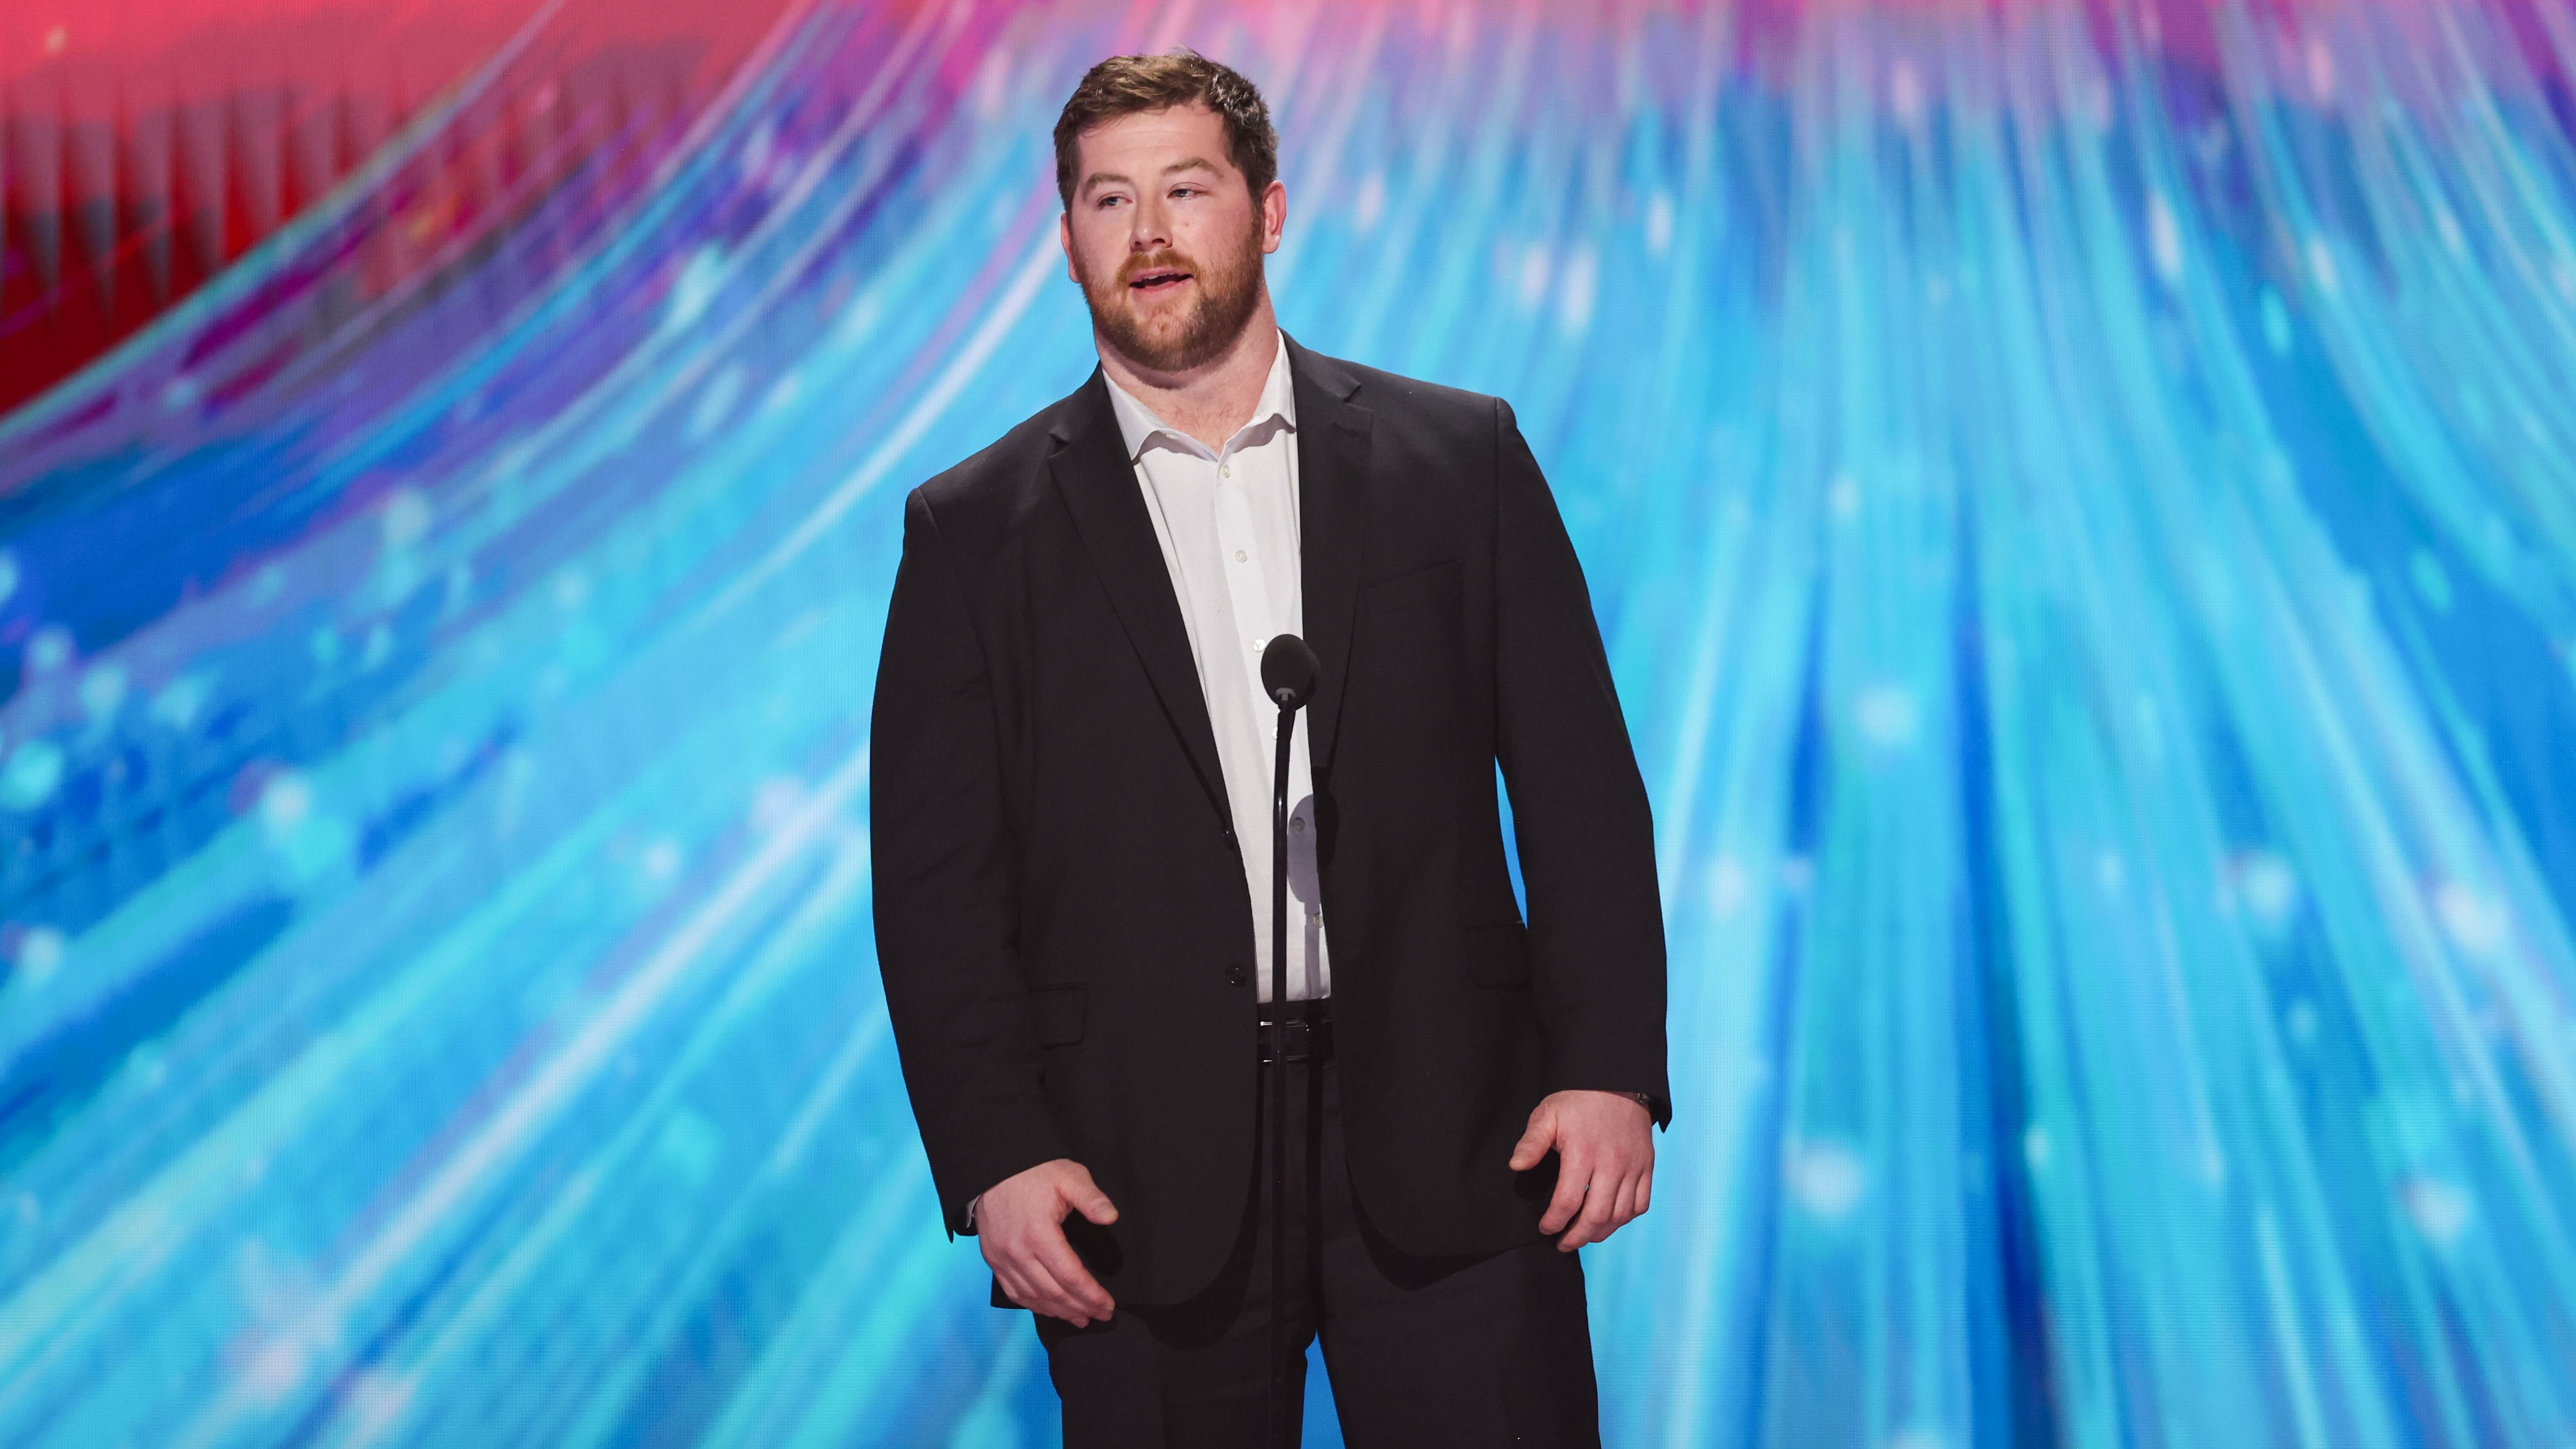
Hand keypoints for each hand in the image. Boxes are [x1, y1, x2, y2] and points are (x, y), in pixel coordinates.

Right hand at [976, 1159, 1119, 1325]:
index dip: (1091, 1295)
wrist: (993, 1168)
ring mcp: (1002, 1258)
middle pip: (1054, 1292)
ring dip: (1058, 1312)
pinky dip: (1033, 1305)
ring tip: (1080, 1318)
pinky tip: (1049, 1309)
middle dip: (1080, 1307)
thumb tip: (1111, 1217)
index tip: (1109, 1305)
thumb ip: (1091, 1198)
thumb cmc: (1034, 1172)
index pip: (1071, 1276)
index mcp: (1039, 1233)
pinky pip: (1013, 1291)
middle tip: (1101, 1316)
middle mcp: (1018, 1251)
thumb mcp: (1068, 1176)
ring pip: (1033, 1297)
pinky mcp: (992, 1259)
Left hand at [1509, 1089, 1653, 1250]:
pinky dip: (1626, 1218)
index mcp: (1583, 1154)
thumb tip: (1516, 1166)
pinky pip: (1641, 1204)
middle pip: (1597, 1216)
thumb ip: (1531, 1143)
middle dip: (1577, 1237)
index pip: (1569, 1202)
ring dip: (1601, 1232)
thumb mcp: (1548, 1114)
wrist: (1616, 1081)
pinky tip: (1611, 1220)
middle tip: (1563, 1244)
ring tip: (1584, 1236)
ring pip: (1620, 1215)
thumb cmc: (1578, 1099)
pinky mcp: (1646, 1166)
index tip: (1545, 1228)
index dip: (1555, 1222)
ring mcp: (1633, 1167)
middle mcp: (1611, 1165)